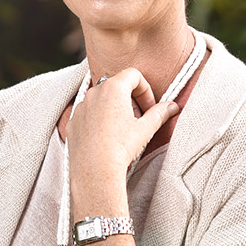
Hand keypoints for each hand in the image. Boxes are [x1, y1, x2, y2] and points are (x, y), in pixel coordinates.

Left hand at [67, 68, 179, 217]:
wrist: (95, 171)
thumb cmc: (120, 148)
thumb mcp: (145, 129)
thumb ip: (159, 113)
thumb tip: (173, 106)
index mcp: (113, 88)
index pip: (133, 75)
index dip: (145, 90)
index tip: (149, 108)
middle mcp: (93, 93)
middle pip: (116, 85)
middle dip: (130, 98)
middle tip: (138, 118)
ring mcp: (80, 107)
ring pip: (100, 99)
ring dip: (114, 108)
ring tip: (122, 129)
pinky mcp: (72, 122)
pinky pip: (88, 114)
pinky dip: (98, 119)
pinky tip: (106, 138)